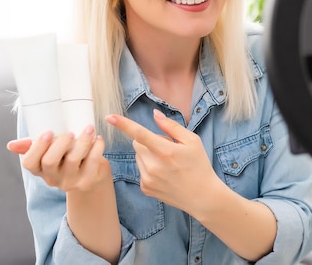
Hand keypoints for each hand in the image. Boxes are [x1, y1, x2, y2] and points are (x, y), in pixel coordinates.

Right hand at [6, 125, 109, 192]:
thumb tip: (11, 145)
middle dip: (59, 145)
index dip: (36, 148)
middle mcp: (52, 178)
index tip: (48, 133)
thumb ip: (32, 145)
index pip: (29, 163)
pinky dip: (97, 149)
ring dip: (82, 142)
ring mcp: (70, 182)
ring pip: (73, 161)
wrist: (91, 173)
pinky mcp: (87, 182)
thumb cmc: (67, 155)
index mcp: (39, 169)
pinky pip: (92, 163)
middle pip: (50, 162)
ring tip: (89, 129)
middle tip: (70, 133)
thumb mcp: (49, 150)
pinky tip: (98, 139)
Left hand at [105, 110, 222, 215]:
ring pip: (138, 156)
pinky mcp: (145, 188)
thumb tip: (155, 115)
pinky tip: (164, 174)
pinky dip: (149, 168)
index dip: (123, 124)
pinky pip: (140, 170)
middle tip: (167, 149)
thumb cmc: (199, 165)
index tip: (109, 116)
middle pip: (138, 143)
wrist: (202, 196)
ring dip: (148, 155)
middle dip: (148, 142)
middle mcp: (153, 166)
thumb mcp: (192, 141)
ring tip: (167, 164)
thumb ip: (171, 127)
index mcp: (165, 151)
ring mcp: (148, 179)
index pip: (140, 133)